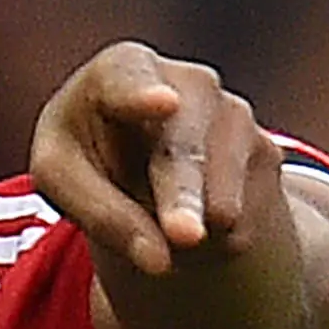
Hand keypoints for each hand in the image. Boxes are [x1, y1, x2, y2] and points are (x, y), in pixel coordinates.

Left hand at [30, 41, 283, 276]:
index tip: (166, 103)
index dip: (143, 94)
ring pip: (224, 188)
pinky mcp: (267, 153)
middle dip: (183, 192)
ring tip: (173, 240)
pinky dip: (217, 243)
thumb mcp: (62, 178)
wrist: (138, 159)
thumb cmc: (84, 155)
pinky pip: (245, 217)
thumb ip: (100, 213)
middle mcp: (189, 82)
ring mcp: (235, 114)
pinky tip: (196, 227)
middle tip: (183, 236)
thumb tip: (158, 260)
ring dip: (198, 233)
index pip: (128, 78)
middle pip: (182, 147)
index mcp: (123, 69)